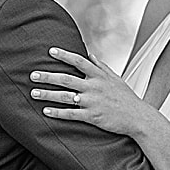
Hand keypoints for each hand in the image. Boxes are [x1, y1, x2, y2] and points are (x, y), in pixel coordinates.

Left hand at [30, 47, 149, 135]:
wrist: (137, 118)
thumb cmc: (126, 98)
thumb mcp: (116, 78)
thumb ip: (101, 66)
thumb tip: (90, 53)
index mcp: (99, 76)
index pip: (79, 61)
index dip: (64, 55)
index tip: (50, 51)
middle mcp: (94, 86)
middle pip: (67, 78)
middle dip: (48, 76)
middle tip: (32, 75)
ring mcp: (92, 102)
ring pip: (65, 97)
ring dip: (48, 95)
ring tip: (33, 93)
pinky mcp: (92, 116)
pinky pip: (71, 114)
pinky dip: (58, 113)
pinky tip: (45, 112)